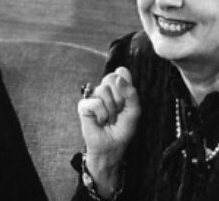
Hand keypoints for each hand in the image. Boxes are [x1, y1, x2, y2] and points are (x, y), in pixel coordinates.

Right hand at [77, 67, 140, 194]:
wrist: (111, 147)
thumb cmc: (123, 129)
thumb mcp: (134, 111)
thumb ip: (130, 93)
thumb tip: (118, 76)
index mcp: (117, 87)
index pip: (121, 72)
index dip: (126, 86)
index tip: (127, 102)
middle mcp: (104, 89)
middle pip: (111, 78)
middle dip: (119, 99)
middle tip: (118, 112)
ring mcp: (93, 96)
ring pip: (103, 90)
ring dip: (111, 110)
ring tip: (109, 119)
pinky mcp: (84, 105)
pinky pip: (95, 102)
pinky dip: (102, 115)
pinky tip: (101, 121)